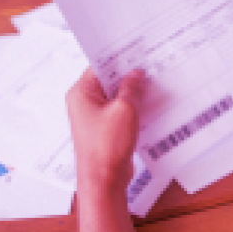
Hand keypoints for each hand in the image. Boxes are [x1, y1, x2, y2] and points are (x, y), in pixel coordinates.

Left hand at [66, 68, 144, 192]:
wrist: (104, 179)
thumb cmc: (107, 146)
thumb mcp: (124, 110)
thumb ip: (131, 88)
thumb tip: (136, 73)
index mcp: (81, 93)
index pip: (99, 67)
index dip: (119, 59)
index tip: (136, 52)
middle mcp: (84, 103)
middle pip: (108, 81)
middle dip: (128, 76)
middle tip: (149, 67)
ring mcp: (94, 116)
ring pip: (115, 96)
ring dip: (132, 93)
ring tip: (152, 85)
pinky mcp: (105, 128)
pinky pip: (119, 111)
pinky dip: (132, 107)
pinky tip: (148, 104)